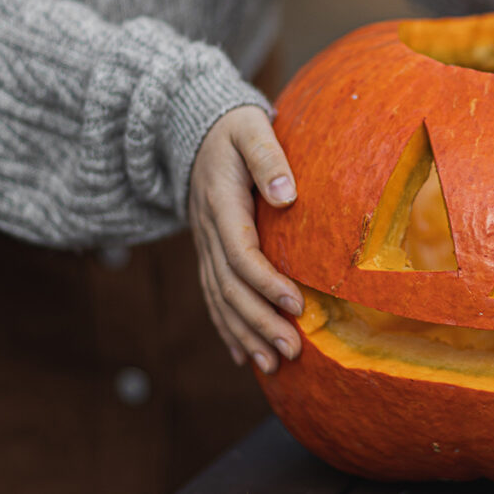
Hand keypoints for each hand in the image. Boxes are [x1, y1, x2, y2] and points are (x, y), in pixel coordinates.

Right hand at [188, 105, 303, 373]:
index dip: (267, 284)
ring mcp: (204, 245)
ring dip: (245, 334)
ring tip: (272, 365)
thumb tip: (288, 195)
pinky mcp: (208, 252)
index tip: (298, 306)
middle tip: (291, 352)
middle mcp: (207, 232)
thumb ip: (269, 157)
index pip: (241, 254)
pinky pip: (213, 295)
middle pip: (230, 288)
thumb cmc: (235, 129)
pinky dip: (227, 327)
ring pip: (219, 299)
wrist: (195, 128)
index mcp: (220, 204)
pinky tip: (243, 355)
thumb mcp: (252, 130)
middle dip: (260, 323)